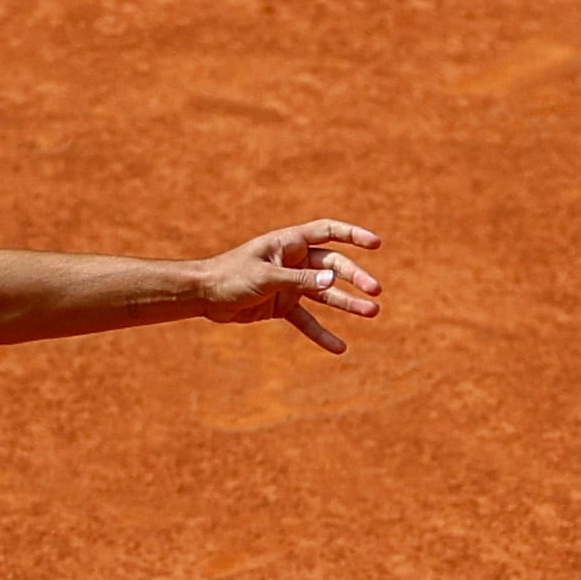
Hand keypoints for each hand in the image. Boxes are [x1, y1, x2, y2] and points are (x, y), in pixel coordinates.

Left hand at [194, 219, 383, 353]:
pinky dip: (321, 333)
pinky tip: (339, 348)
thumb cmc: (231, 276)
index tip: (376, 244)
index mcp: (290, 242)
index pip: (328, 232)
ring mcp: (290, 284)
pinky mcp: (282, 306)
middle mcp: (294, 261)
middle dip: (355, 277)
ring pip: (326, 294)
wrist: (204, 296)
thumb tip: (333, 281)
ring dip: (348, 303)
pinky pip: (307, 320)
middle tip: (375, 291)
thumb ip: (299, 279)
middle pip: (333, 266)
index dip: (353, 235)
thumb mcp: (266, 277)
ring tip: (372, 313)